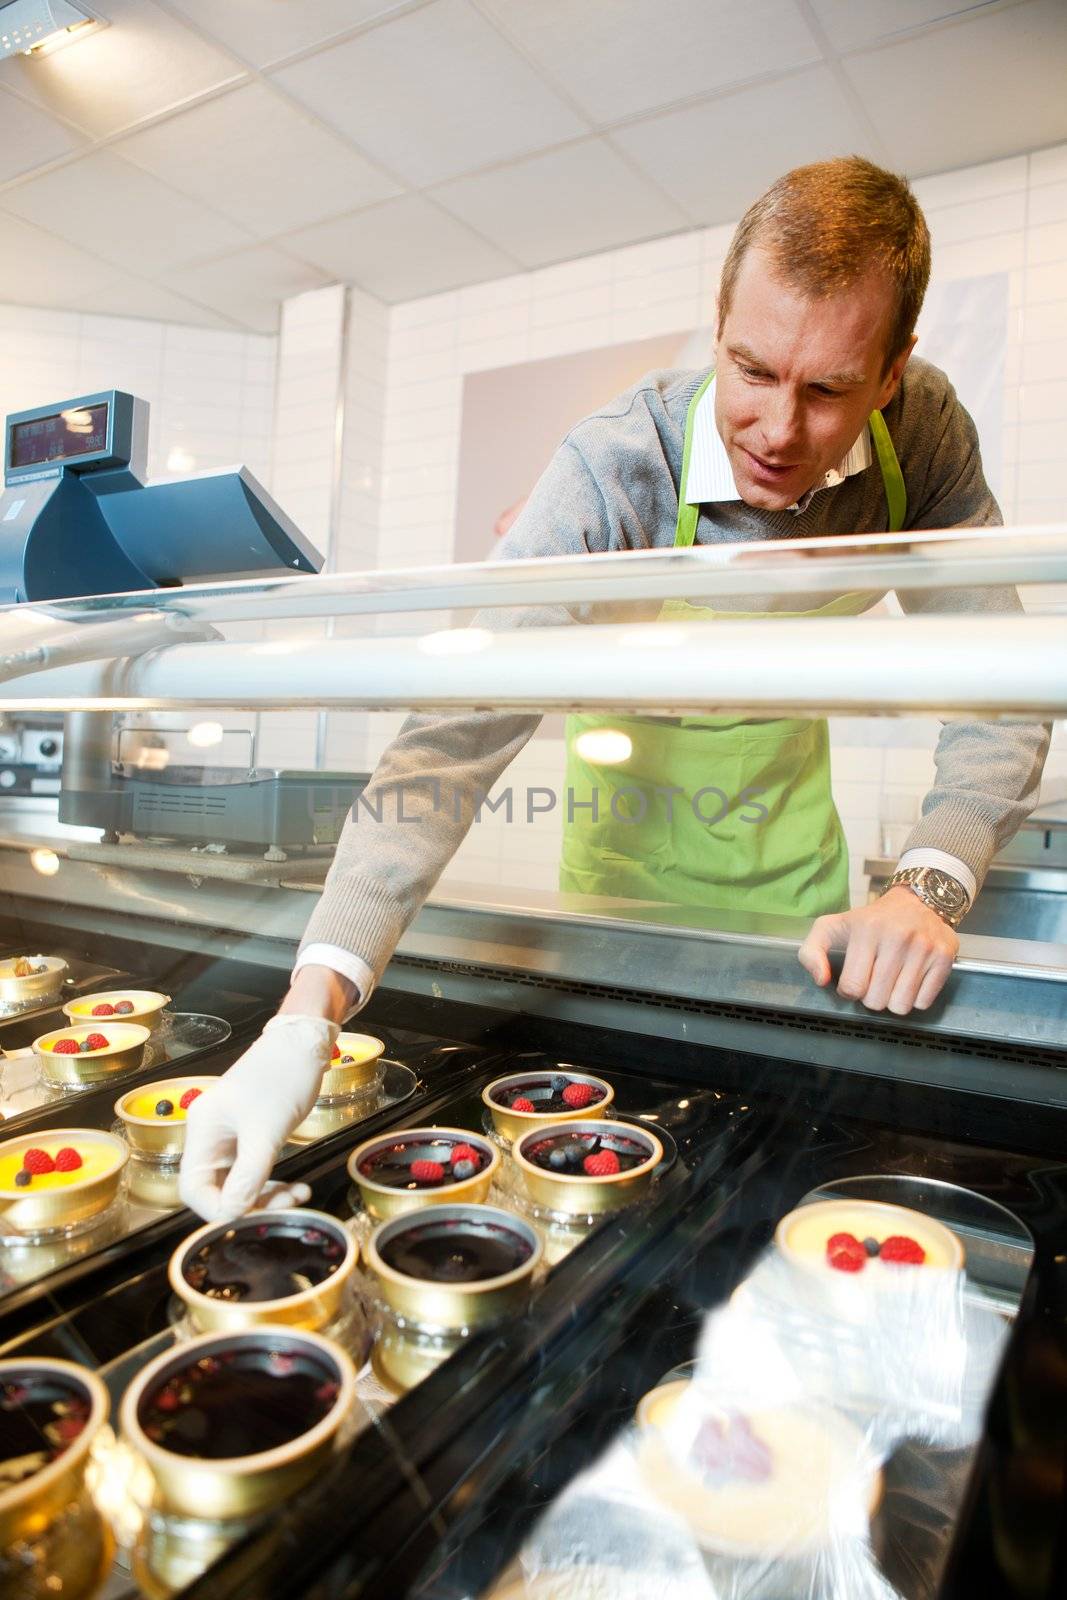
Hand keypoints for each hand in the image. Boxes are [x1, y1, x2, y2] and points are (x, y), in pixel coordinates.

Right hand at [179, 1013, 338, 1220]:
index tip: (249, 1216)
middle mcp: (211, 1136)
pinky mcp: (251, 1136)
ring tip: (298, 1196)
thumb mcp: (266, 1130)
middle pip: (217, 1189)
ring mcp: (231, 1137)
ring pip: (239, 1183)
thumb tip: (233, 1212)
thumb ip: (248, 1174)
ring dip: (266, 1195)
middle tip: (284, 1205)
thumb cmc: (282, 1075)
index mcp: (203, 1131)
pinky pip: (254, 1171)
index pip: (194, 1188)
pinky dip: (273, 1182)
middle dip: (249, 1204)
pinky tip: (296, 1187)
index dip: (218, 1209)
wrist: (304, 1042)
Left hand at [797, 887, 958, 1014]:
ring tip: (891, 981)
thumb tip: (821, 980)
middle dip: (871, 997)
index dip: (849, 991)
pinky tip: (910, 979)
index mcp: (866, 930)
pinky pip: (924, 1002)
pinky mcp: (945, 956)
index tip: (853, 980)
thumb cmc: (869, 921)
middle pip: (876, 1000)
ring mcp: (924, 947)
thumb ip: (810, 953)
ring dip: (892, 1000)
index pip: (853, 987)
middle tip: (874, 980)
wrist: (915, 901)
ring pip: (901, 1006)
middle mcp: (898, 937)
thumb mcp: (831, 927)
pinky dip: (915, 998)